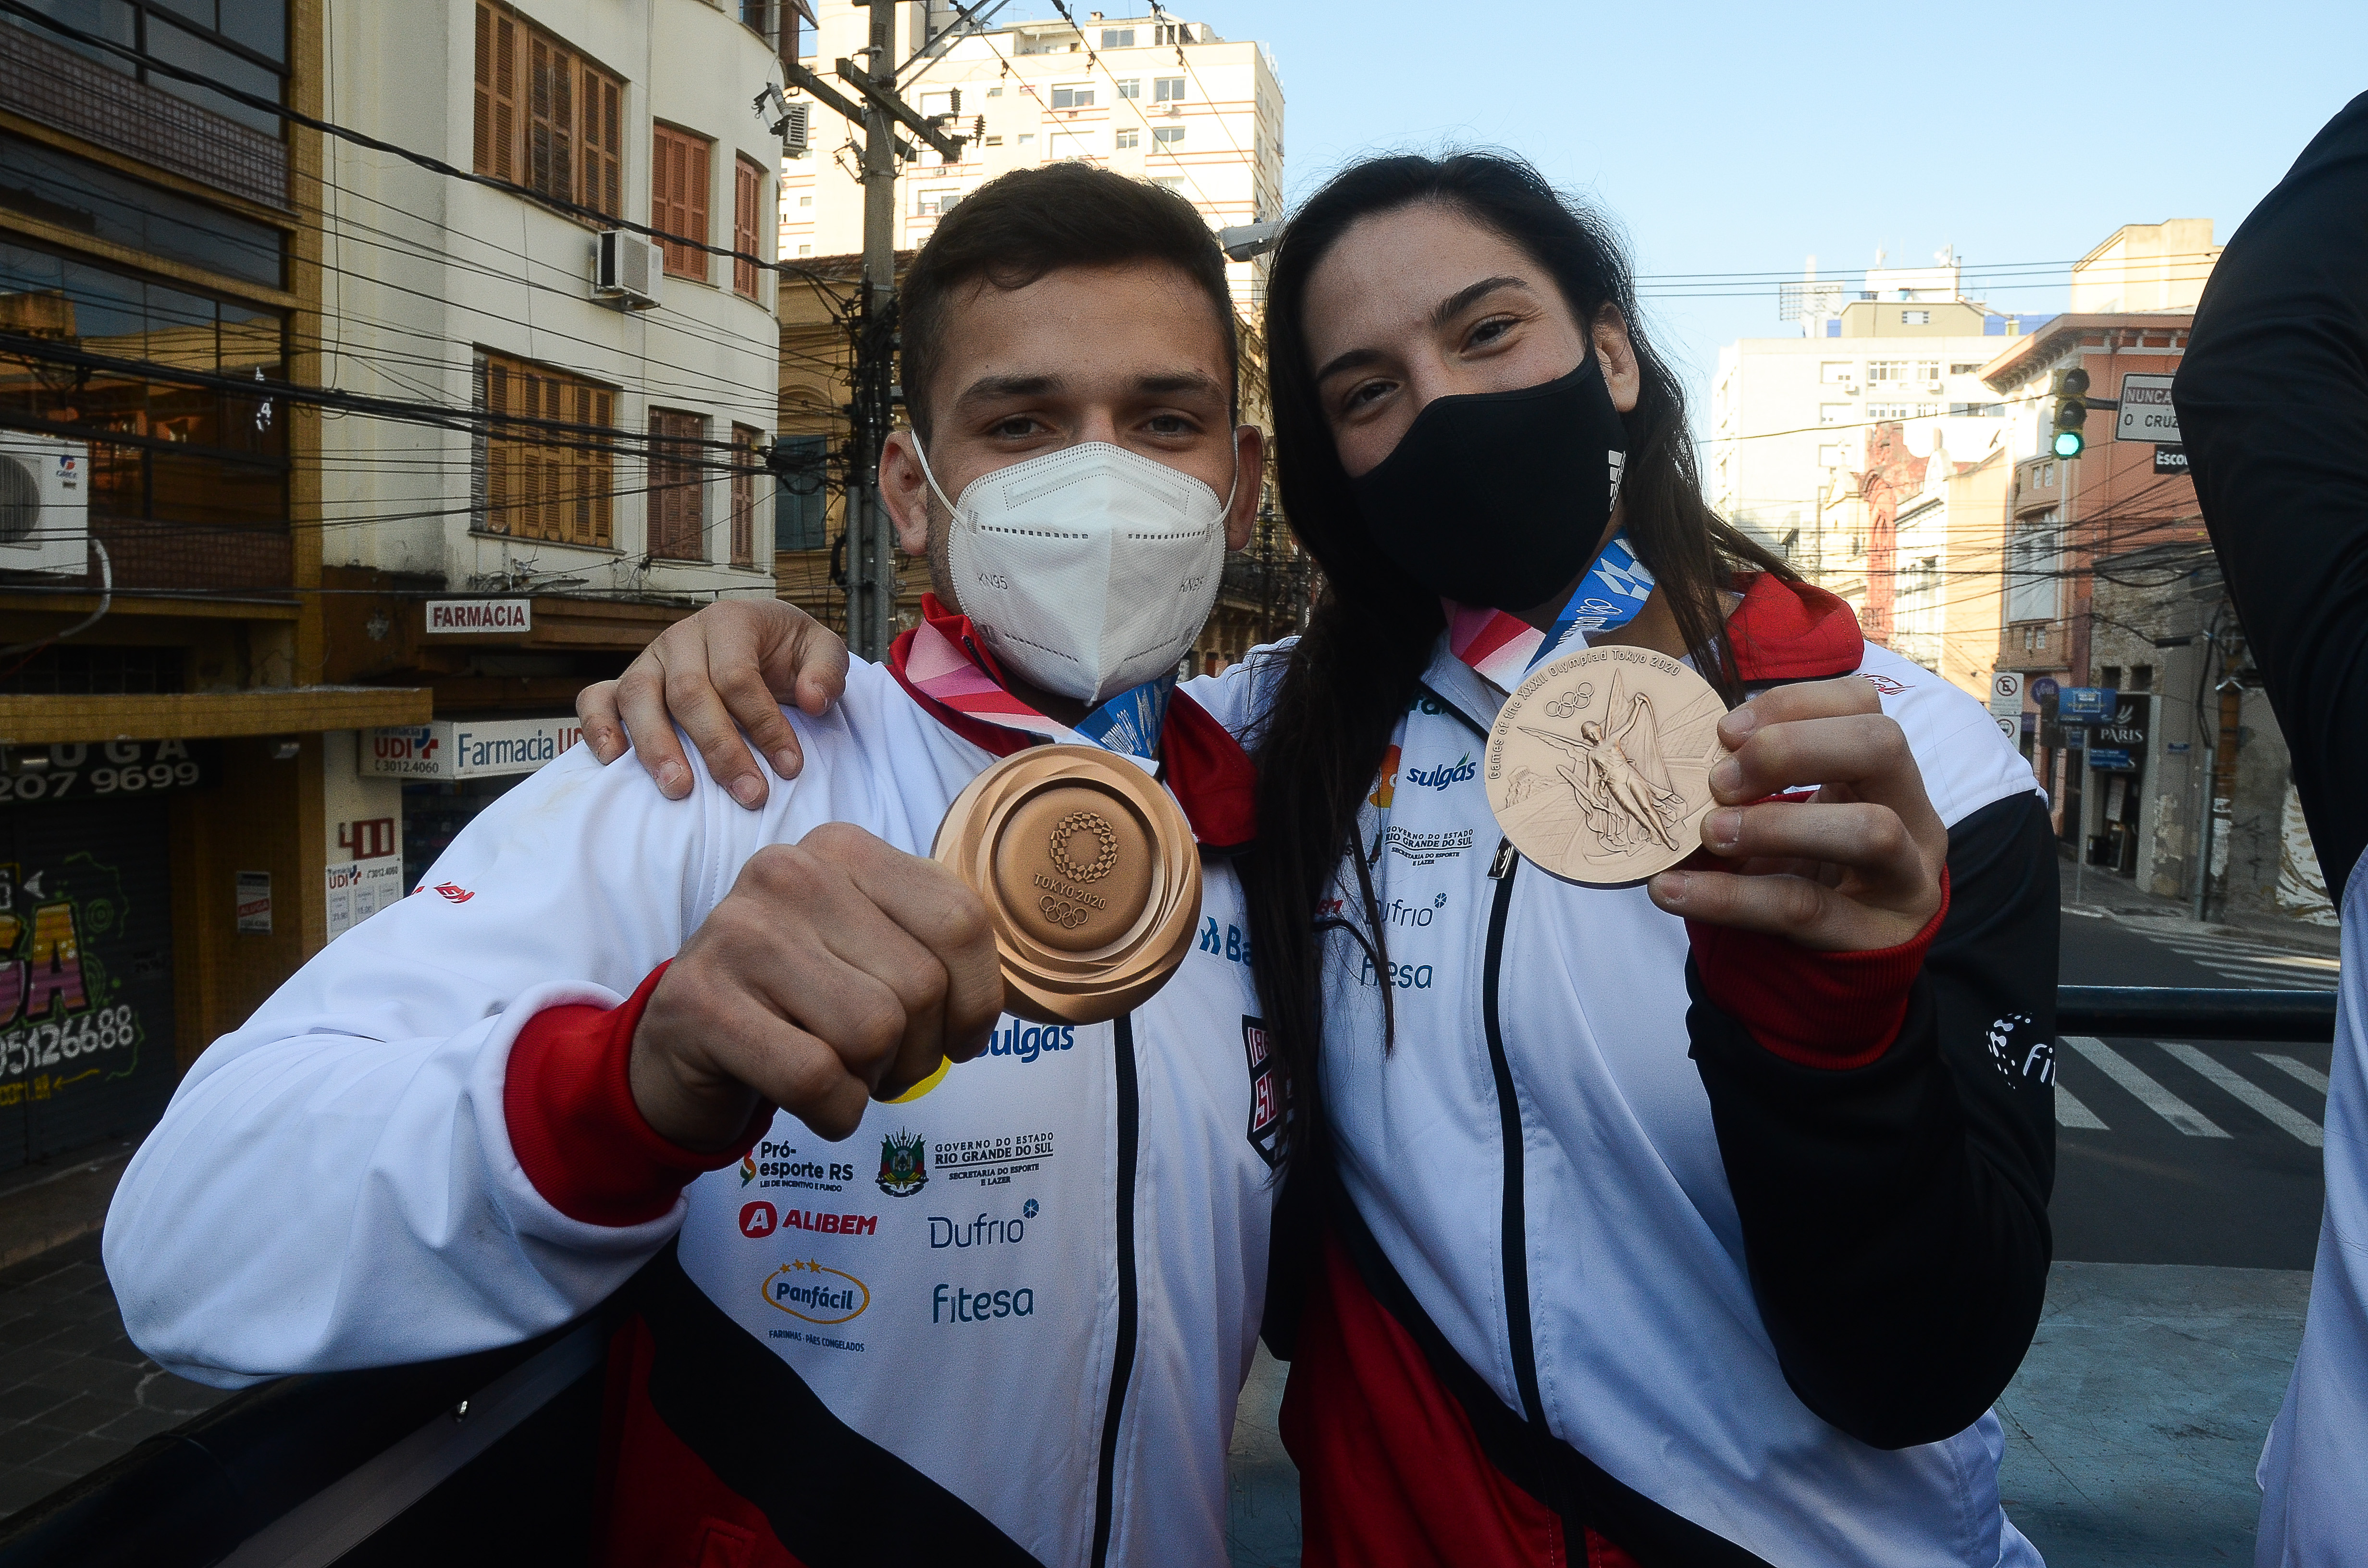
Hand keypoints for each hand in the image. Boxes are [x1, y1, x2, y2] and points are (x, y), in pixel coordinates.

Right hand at [577, 599, 849, 807]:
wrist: (757, 642)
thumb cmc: (787, 653)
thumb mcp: (820, 649)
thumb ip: (825, 669)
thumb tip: (812, 700)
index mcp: (729, 622)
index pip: (738, 676)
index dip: (764, 724)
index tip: (791, 767)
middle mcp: (681, 638)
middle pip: (689, 693)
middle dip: (720, 749)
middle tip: (750, 794)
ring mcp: (647, 660)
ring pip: (639, 698)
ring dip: (658, 748)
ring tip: (680, 791)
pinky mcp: (624, 684)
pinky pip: (595, 700)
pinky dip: (598, 728)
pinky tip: (613, 761)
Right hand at [631, 823, 1001, 1147]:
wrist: (681, 1044)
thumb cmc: (797, 1000)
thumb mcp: (868, 947)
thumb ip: (934, 946)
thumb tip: (998, 1002)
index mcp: (844, 849)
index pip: (962, 922)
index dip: (980, 1001)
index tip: (961, 1038)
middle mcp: (789, 873)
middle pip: (921, 985)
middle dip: (920, 1052)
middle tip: (885, 1065)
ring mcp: (738, 933)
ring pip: (873, 1032)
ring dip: (874, 1081)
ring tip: (843, 1073)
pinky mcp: (700, 1002)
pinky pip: (817, 1078)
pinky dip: (835, 1111)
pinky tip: (811, 1100)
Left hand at [1646, 677, 1945, 951]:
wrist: (1831, 966)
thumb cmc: (1802, 873)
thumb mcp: (1785, 816)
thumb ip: (1748, 784)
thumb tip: (1674, 760)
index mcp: (1885, 772)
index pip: (1861, 703)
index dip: (1792, 703)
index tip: (1725, 731)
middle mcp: (1913, 815)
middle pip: (1882, 746)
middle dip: (1792, 750)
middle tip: (1720, 781)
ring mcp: (1906, 878)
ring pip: (1871, 830)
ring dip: (1776, 825)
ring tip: (1709, 833)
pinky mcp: (1875, 937)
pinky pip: (1804, 908)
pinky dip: (1728, 897)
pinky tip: (1672, 890)